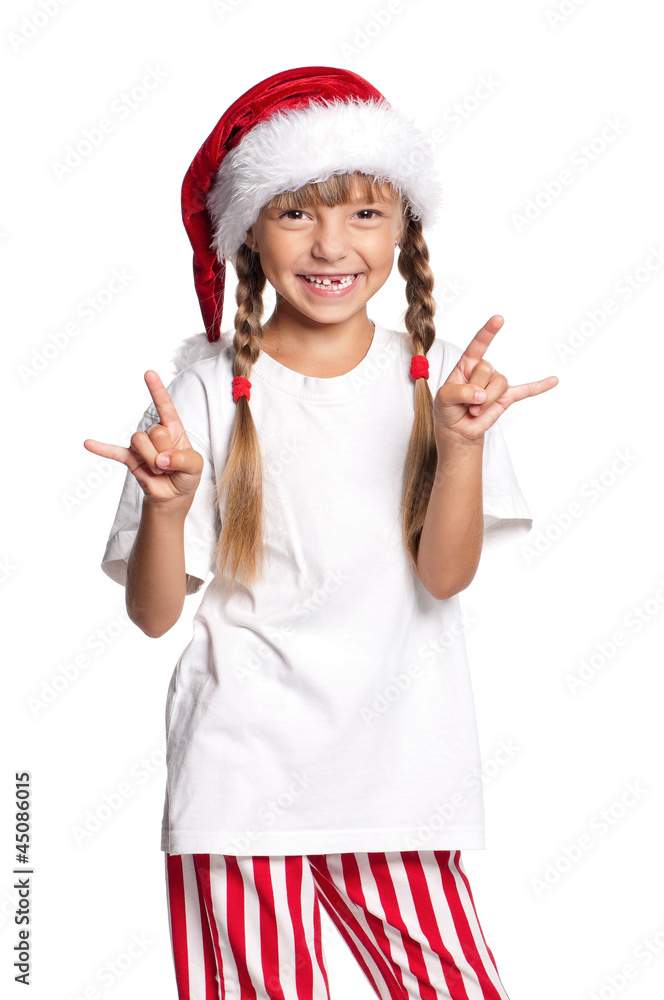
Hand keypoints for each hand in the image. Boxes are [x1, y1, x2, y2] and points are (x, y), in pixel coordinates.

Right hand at [83, 371, 204, 505]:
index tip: (148, 373)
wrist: (173, 496)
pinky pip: (114, 452)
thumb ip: (184, 460)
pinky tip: (89, 444)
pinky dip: (102, 449)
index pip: (165, 406)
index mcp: (173, 429)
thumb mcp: (195, 466)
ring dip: (151, 459)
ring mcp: (141, 446)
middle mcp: (156, 433)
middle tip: (170, 465)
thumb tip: (161, 459)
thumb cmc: (186, 475)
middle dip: (164, 451)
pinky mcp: (130, 459)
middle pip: (154, 431)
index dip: (157, 390)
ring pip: (139, 442)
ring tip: (159, 470)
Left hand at [433, 315, 558, 441]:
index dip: (488, 332)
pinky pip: (526, 391)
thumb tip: (481, 394)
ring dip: (485, 402)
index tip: (499, 319)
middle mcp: (484, 370)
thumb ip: (459, 392)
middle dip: (474, 390)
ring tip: (474, 411)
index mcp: (467, 364)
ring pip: (499, 384)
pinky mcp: (507, 398)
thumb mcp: (443, 398)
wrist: (457, 430)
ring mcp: (496, 384)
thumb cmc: (448, 408)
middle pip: (487, 369)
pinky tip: (553, 380)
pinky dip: (539, 386)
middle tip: (465, 404)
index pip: (478, 344)